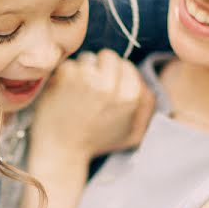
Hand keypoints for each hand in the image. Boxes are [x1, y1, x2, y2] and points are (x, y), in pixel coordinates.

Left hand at [32, 49, 155, 162]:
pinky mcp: (65, 76)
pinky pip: (68, 64)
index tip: (105, 90)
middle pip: (108, 56)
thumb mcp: (132, 133)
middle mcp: (111, 84)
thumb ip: (146, 107)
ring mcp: (87, 78)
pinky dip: (63, 76)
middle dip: (99, 69)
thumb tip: (147, 85)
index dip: (115, 76)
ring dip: (81, 71)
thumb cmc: (95, 142)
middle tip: (89, 90)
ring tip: (76, 94)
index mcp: (131, 95)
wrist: (61, 151)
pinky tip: (63, 94)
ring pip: (87, 58)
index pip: (126, 66)